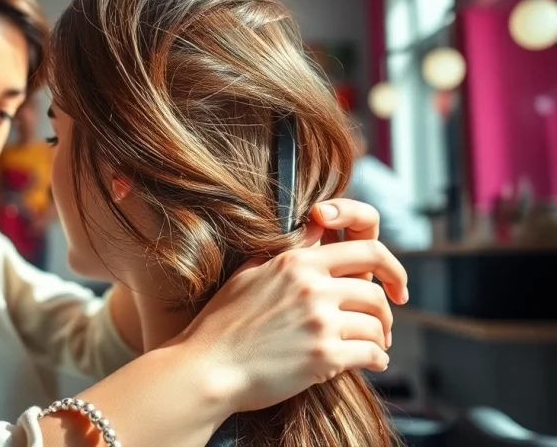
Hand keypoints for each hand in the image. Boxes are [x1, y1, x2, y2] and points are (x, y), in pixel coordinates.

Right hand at [173, 199, 407, 413]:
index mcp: (297, 262)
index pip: (366, 247)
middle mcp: (312, 287)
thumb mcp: (248, 274)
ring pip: (376, 325)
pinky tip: (372, 364)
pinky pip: (371, 354)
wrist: (207, 368)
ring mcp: (319, 321)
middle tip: (385, 324)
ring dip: (381, 339)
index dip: (392, 266)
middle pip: (376, 291)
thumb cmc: (222, 324)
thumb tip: (310, 234)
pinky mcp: (323, 356)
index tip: (395, 285)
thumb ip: (284, 254)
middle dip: (388, 309)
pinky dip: (377, 360)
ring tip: (374, 347)